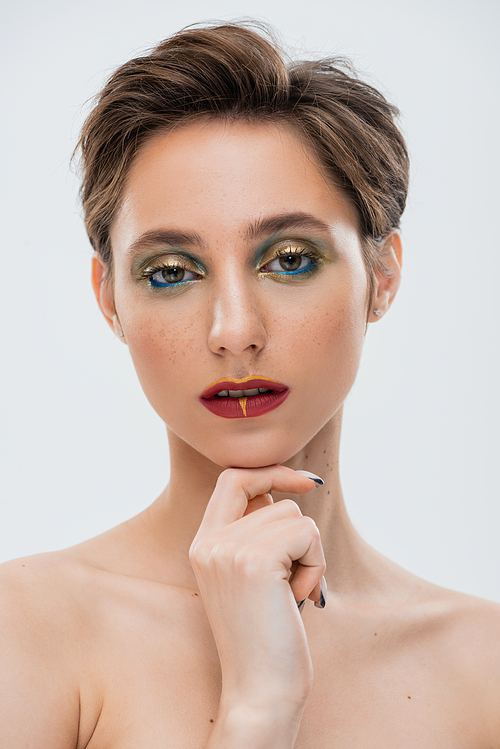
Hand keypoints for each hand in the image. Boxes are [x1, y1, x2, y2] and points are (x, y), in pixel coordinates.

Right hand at [189, 465, 325, 715]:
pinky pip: (307, 535)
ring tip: (293, 594)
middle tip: (296, 578)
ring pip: (295, 517)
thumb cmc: (266, 636)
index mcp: (203, 543)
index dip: (271, 472)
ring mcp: (227, 549)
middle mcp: (209, 542)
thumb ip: (254, 532)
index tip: (307, 483)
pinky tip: (301, 599)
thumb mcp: (249, 576)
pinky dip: (316, 566)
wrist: (260, 691)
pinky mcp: (253, 560)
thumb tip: (287, 488)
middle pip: (275, 500)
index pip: (233, 479)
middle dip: (299, 536)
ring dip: (309, 556)